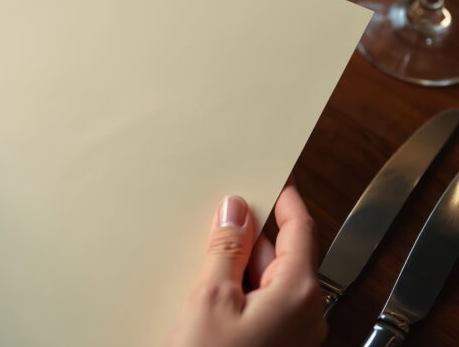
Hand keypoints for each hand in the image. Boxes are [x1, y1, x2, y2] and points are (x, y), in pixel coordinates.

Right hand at [168, 184, 326, 346]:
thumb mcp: (212, 298)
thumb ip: (226, 250)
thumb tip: (234, 213)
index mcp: (298, 293)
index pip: (300, 228)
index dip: (285, 199)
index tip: (275, 178)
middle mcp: (305, 314)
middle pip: (282, 254)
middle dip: (250, 235)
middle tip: (219, 218)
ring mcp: (291, 332)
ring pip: (268, 280)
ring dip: (240, 266)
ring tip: (203, 268)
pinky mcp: (274, 343)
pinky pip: (261, 303)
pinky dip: (239, 290)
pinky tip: (209, 295)